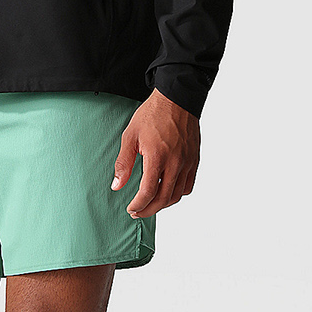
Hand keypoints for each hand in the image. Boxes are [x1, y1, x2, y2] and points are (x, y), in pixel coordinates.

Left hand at [112, 89, 199, 218]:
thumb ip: (123, 163)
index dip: (138, 205)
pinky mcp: (194, 160)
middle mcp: (176, 162)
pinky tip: (167, 192)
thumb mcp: (130, 136)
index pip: (149, 192)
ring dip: (163, 204)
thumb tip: (116, 185)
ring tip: (150, 204)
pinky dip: (177, 194)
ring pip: (177, 195)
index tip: (131, 209)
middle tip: (137, 212)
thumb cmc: (152, 115)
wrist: (177, 99)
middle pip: (164, 198)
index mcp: (157, 157)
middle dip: (149, 210)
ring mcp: (187, 162)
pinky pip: (188, 185)